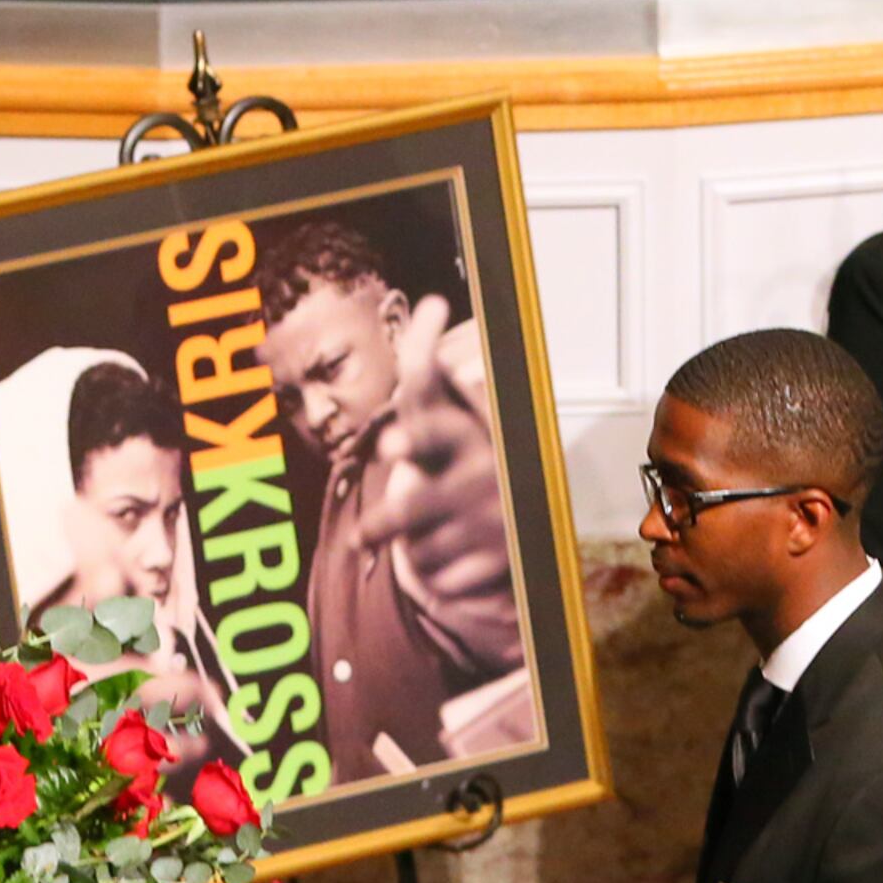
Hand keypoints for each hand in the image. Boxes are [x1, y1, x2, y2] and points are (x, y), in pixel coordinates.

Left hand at [375, 296, 521, 674]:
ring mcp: (486, 524)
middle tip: (361, 533)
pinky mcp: (495, 564)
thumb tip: (434, 302)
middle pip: (416, 508)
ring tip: (407, 535)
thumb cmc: (463, 447)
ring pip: (418, 549)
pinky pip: (441, 580)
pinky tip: (453, 554)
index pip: (432, 428)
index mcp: (463, 435)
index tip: (388, 442)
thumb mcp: (449, 408)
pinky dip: (437, 573)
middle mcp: (477, 479)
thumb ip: (428, 365)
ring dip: (409, 546)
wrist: (521, 509)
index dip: (411, 435)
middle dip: (386, 522)